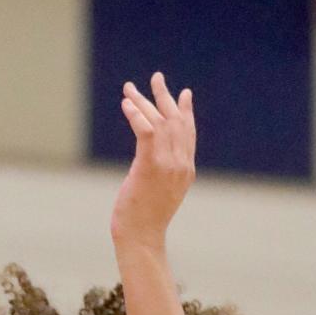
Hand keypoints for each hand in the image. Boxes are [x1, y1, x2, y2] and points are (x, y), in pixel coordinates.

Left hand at [110, 72, 195, 251]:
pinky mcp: (150, 166)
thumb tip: (152, 163)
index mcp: (186, 170)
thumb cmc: (145, 220)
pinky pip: (146, 132)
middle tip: (156, 77)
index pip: (189, 134)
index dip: (186, 112)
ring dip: (143, 102)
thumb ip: (162, 173)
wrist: (141, 237)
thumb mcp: (159, 193)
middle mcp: (181, 164)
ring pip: (158, 122)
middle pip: (175, 121)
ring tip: (129, 88)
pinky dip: (136, 116)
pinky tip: (126, 105)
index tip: (184, 93)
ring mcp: (167, 165)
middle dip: (165, 97)